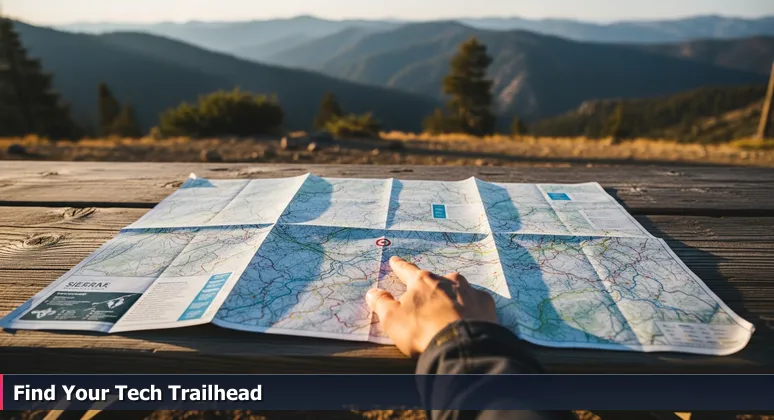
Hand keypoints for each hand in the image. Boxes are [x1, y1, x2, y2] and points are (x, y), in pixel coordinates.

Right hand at [366, 256, 497, 355]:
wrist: (462, 345)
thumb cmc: (422, 330)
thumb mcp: (392, 319)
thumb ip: (381, 303)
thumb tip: (373, 292)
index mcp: (422, 281)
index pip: (407, 270)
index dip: (399, 266)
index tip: (395, 260)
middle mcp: (447, 280)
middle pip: (435, 279)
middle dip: (430, 285)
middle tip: (427, 294)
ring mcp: (469, 290)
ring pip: (458, 287)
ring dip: (452, 294)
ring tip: (449, 306)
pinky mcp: (485, 304)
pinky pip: (476, 301)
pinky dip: (471, 307)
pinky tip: (470, 316)